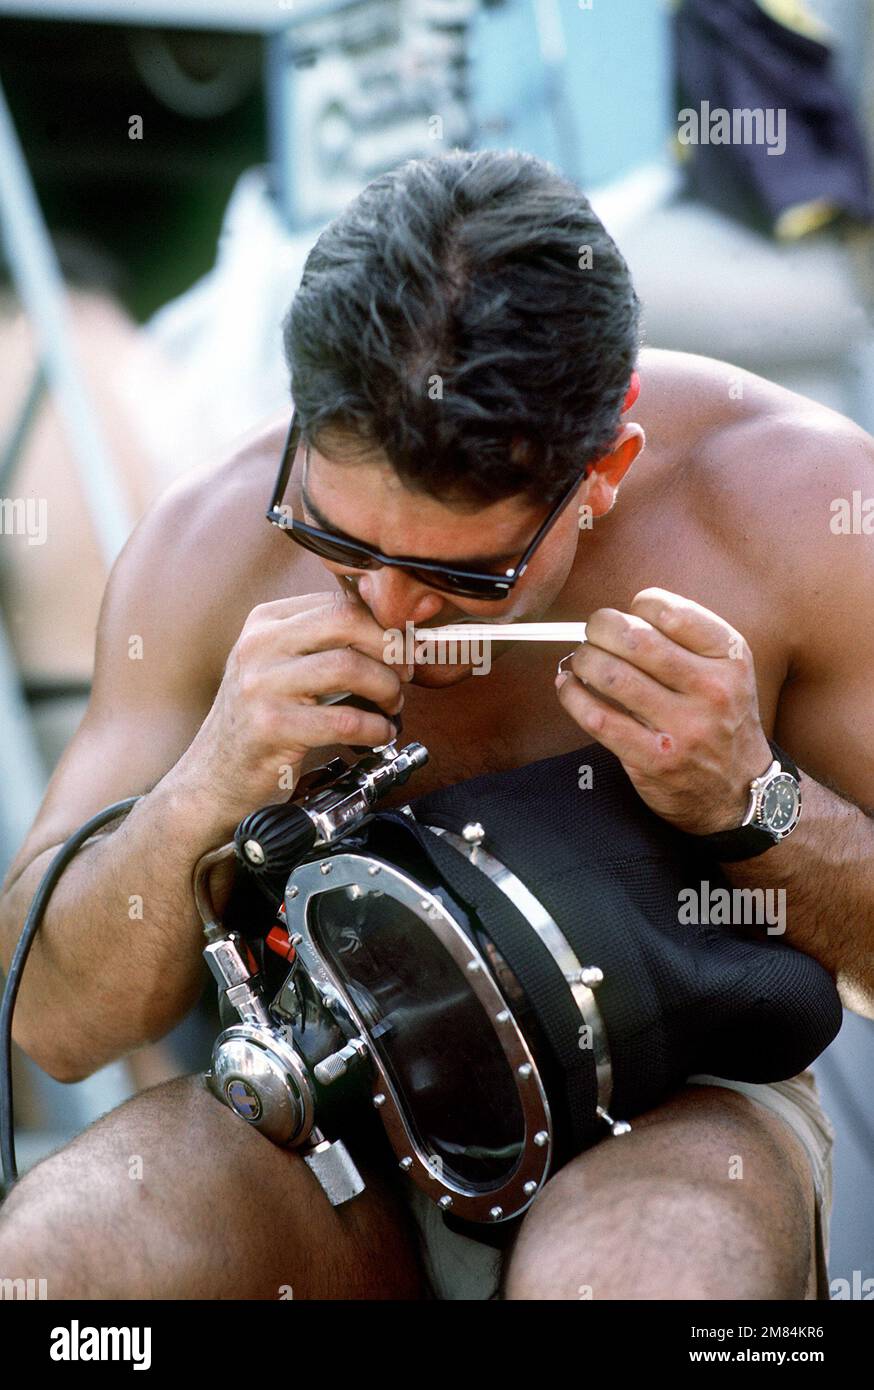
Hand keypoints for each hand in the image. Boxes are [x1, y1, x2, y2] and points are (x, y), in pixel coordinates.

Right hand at [177, 591, 410, 823]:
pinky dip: (374, 728)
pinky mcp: (270, 726)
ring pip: (348, 667)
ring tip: (391, 707)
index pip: (340, 603)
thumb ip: (321, 645)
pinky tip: (379, 734)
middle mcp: (259, 646)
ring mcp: (261, 685)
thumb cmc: (258, 723)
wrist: (213, 778)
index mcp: (265, 623)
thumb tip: (393, 636)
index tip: (403, 649)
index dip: (384, 625)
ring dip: (386, 689)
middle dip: (390, 647)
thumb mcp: (279, 668)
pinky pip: (343, 718)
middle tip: (405, 673)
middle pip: (346, 621)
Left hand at [554, 587, 772, 834]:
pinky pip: (598, 718)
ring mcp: (683, 728)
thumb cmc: (721, 720)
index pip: (671, 612)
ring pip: (611, 675)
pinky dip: (572, 697)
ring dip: (584, 660)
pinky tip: (569, 687)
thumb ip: (684, 640)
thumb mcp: (726, 671)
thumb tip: (619, 618)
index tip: (630, 613)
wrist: (739, 790)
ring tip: (582, 661)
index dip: (639, 605)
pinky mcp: (654, 759)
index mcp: (730, 658)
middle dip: (600, 627)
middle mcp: (711, 690)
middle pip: (634, 638)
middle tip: (593, 633)